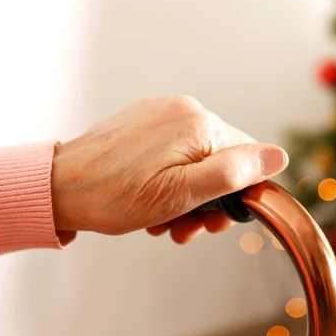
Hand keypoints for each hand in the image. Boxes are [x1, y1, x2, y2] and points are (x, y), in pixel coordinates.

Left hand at [51, 95, 287, 243]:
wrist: (57, 186)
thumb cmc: (114, 195)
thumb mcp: (181, 194)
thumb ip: (233, 173)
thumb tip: (279, 156)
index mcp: (198, 124)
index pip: (247, 156)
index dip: (238, 193)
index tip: (212, 220)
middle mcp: (183, 108)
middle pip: (221, 157)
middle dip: (209, 197)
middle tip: (185, 227)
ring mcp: (160, 111)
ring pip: (196, 156)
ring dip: (188, 192)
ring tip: (163, 219)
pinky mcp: (143, 119)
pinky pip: (173, 148)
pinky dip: (171, 174)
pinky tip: (151, 197)